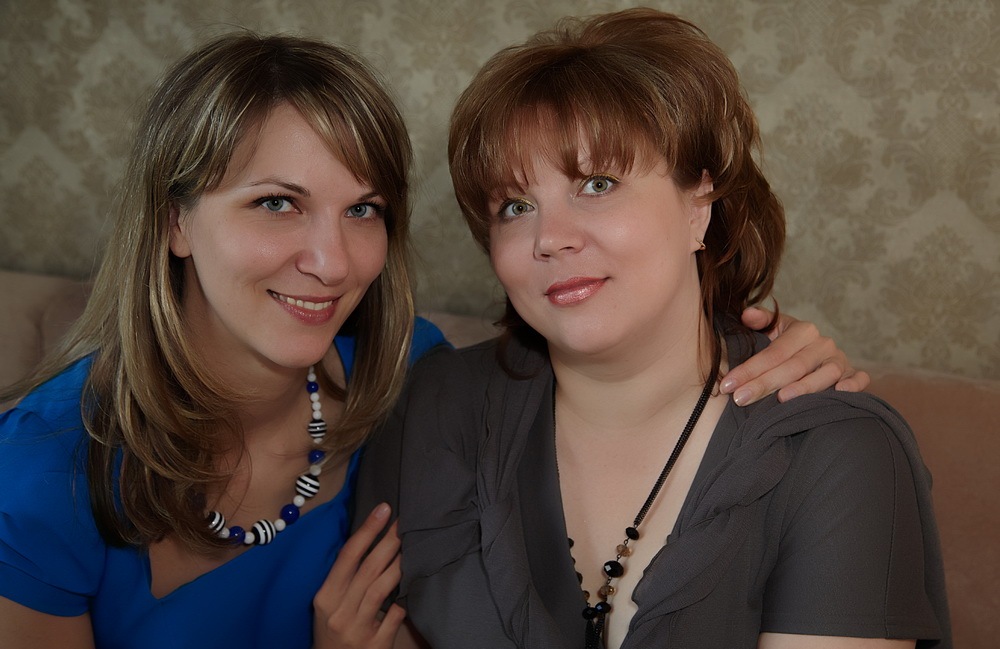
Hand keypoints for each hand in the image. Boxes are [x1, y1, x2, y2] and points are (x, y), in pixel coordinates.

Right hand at [313, 503, 405, 648]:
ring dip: (399, 566)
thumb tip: (370, 544)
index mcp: (325, 597)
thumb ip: (345, 580)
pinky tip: (410, 591)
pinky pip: (394, 617)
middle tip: (406, 522)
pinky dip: (402, 603)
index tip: (384, 509)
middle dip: (389, 541)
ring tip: (412, 548)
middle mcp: (339, 612)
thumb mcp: (329, 605)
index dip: (367, 530)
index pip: (348, 556)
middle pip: (369, 569)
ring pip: (381, 589)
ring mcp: (357, 630)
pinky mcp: (375, 645)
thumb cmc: (332, 630)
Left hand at [720, 307, 869, 405]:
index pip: (773, 352)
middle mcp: (823, 344)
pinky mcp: (854, 374)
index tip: (728, 385)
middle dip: (764, 384)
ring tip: (781, 400)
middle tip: (740, 399)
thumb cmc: (788, 346)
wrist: (817, 354)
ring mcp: (840, 360)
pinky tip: (840, 393)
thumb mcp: (773, 331)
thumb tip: (746, 314)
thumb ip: (760, 322)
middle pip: (793, 367)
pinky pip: (859, 379)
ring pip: (824, 375)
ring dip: (804, 388)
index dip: (749, 369)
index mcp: (802, 330)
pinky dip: (853, 385)